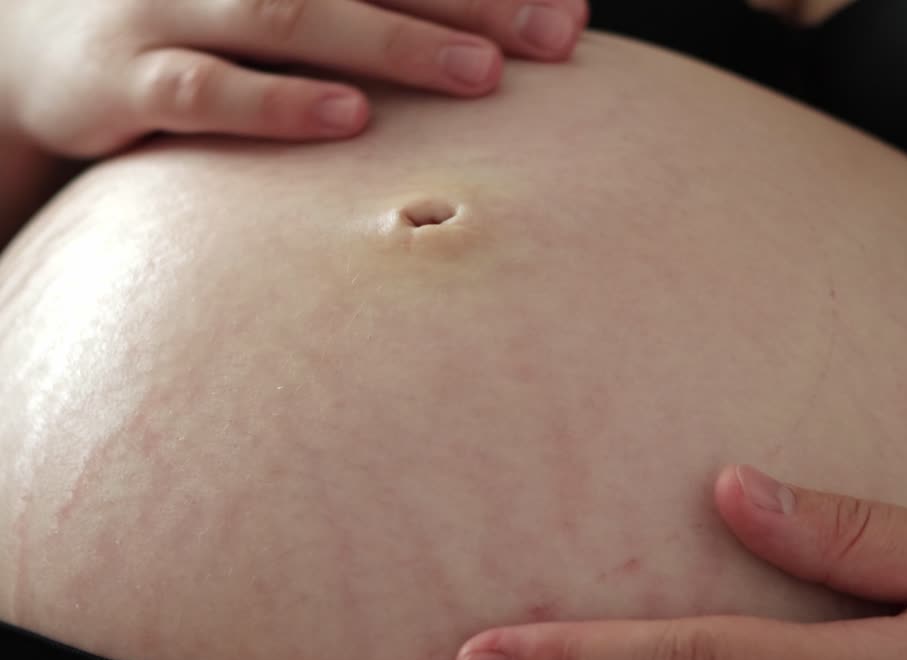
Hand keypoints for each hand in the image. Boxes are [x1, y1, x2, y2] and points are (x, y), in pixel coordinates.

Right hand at [0, 0, 586, 155]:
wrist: (25, 42)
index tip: (569, 12)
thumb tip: (479, 39)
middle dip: (469, 4)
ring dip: (391, 44)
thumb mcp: (273, 1)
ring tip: (481, 74)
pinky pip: (206, 92)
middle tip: (554, 36)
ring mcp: (168, 6)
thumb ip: (360, 9)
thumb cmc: (192, 21)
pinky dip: (278, 103)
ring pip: (291, 17)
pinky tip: (348, 118)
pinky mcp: (122, 79)